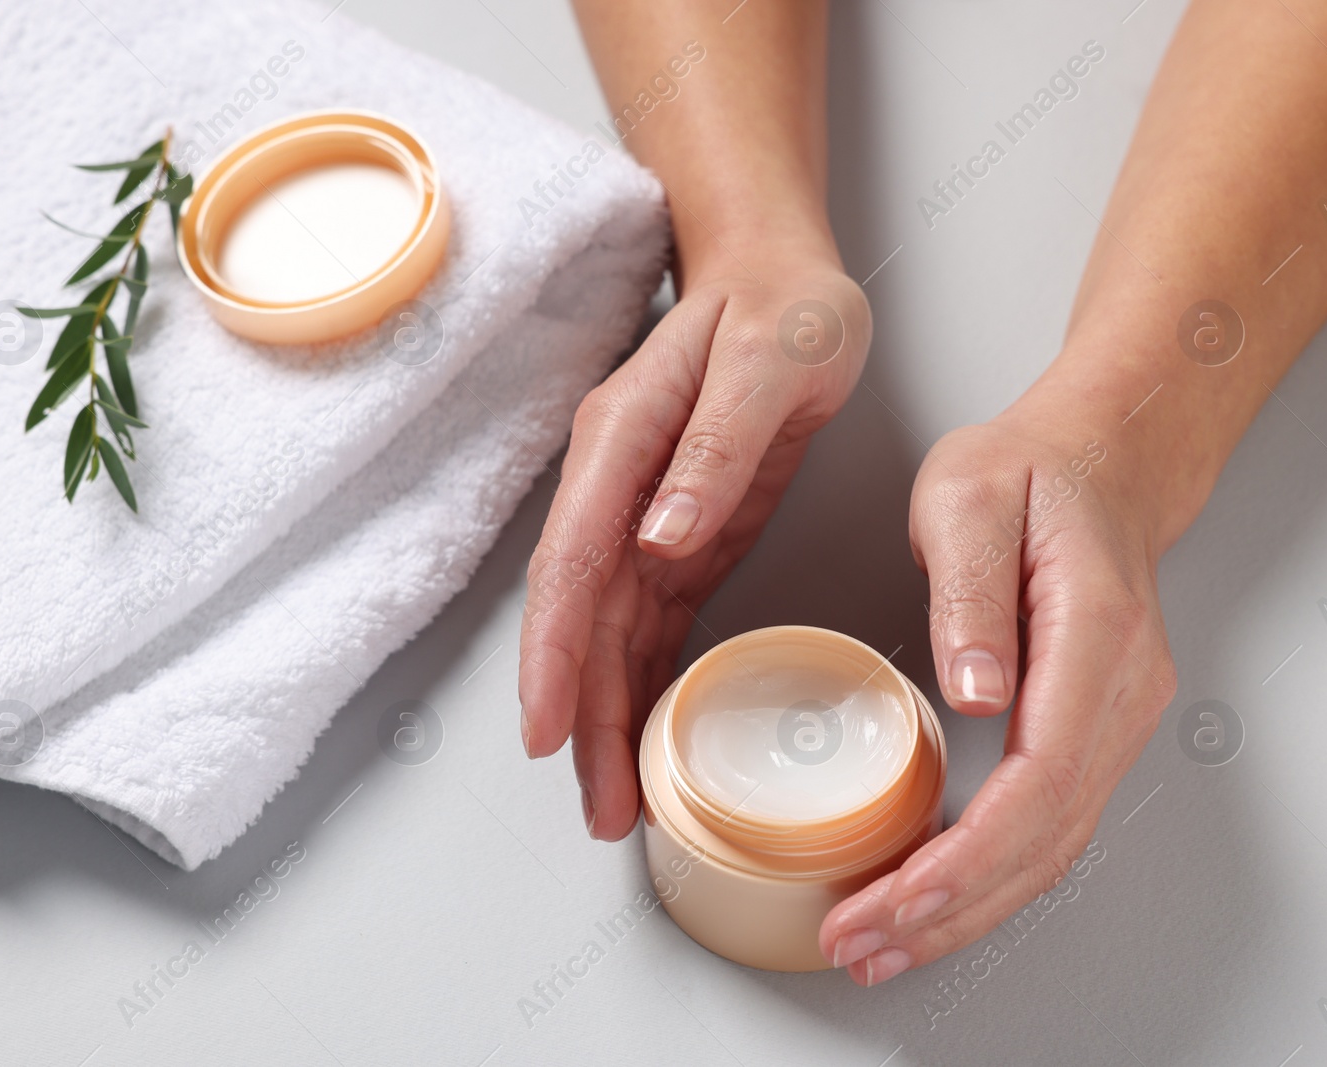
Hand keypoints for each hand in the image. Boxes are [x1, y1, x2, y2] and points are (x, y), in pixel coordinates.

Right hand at [519, 255, 871, 840]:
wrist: (779, 272)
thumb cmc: (781, 304)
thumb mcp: (770, 358)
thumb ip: (713, 446)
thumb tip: (658, 536)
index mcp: (622, 444)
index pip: (571, 566)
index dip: (552, 655)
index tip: (545, 731)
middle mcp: (617, 486)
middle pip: (580, 619)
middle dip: (578, 715)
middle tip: (600, 808)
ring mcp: (643, 513)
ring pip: (608, 634)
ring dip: (605, 716)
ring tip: (618, 802)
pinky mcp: (680, 532)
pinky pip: (649, 623)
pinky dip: (642, 683)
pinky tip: (646, 736)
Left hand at [818, 397, 1177, 983]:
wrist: (1103, 459)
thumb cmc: (1032, 470)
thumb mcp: (971, 496)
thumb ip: (970, 591)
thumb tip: (978, 695)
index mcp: (1093, 639)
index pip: (1036, 787)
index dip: (961, 862)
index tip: (887, 901)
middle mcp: (1119, 694)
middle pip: (1044, 841)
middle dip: (950, 911)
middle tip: (859, 947)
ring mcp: (1114, 718)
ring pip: (1051, 848)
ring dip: (968, 909)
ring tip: (882, 944)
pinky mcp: (1090, 729)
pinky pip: (1047, 825)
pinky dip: (989, 876)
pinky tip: (933, 897)